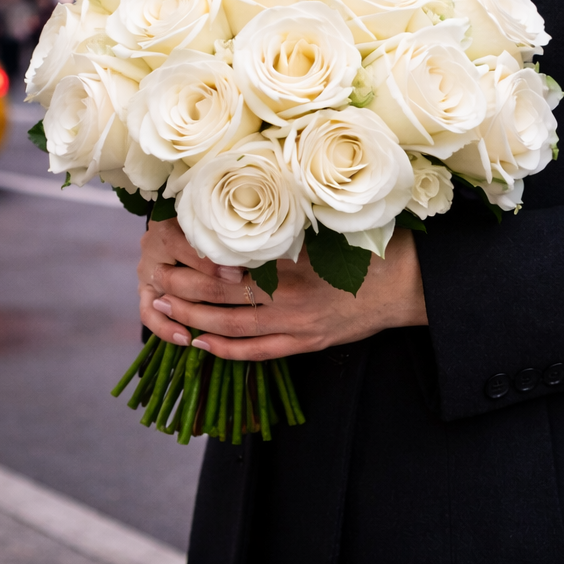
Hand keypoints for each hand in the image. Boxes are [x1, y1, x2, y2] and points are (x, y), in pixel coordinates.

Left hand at [137, 218, 428, 359]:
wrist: (408, 284)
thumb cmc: (370, 244)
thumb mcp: (330, 225)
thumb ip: (288, 224)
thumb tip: (242, 210)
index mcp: (294, 261)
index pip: (232, 261)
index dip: (196, 256)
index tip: (171, 245)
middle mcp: (291, 297)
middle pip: (222, 296)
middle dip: (183, 290)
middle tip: (154, 281)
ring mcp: (297, 325)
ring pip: (232, 328)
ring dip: (193, 321)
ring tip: (163, 312)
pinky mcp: (306, 343)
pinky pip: (257, 353)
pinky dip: (225, 351)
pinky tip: (201, 345)